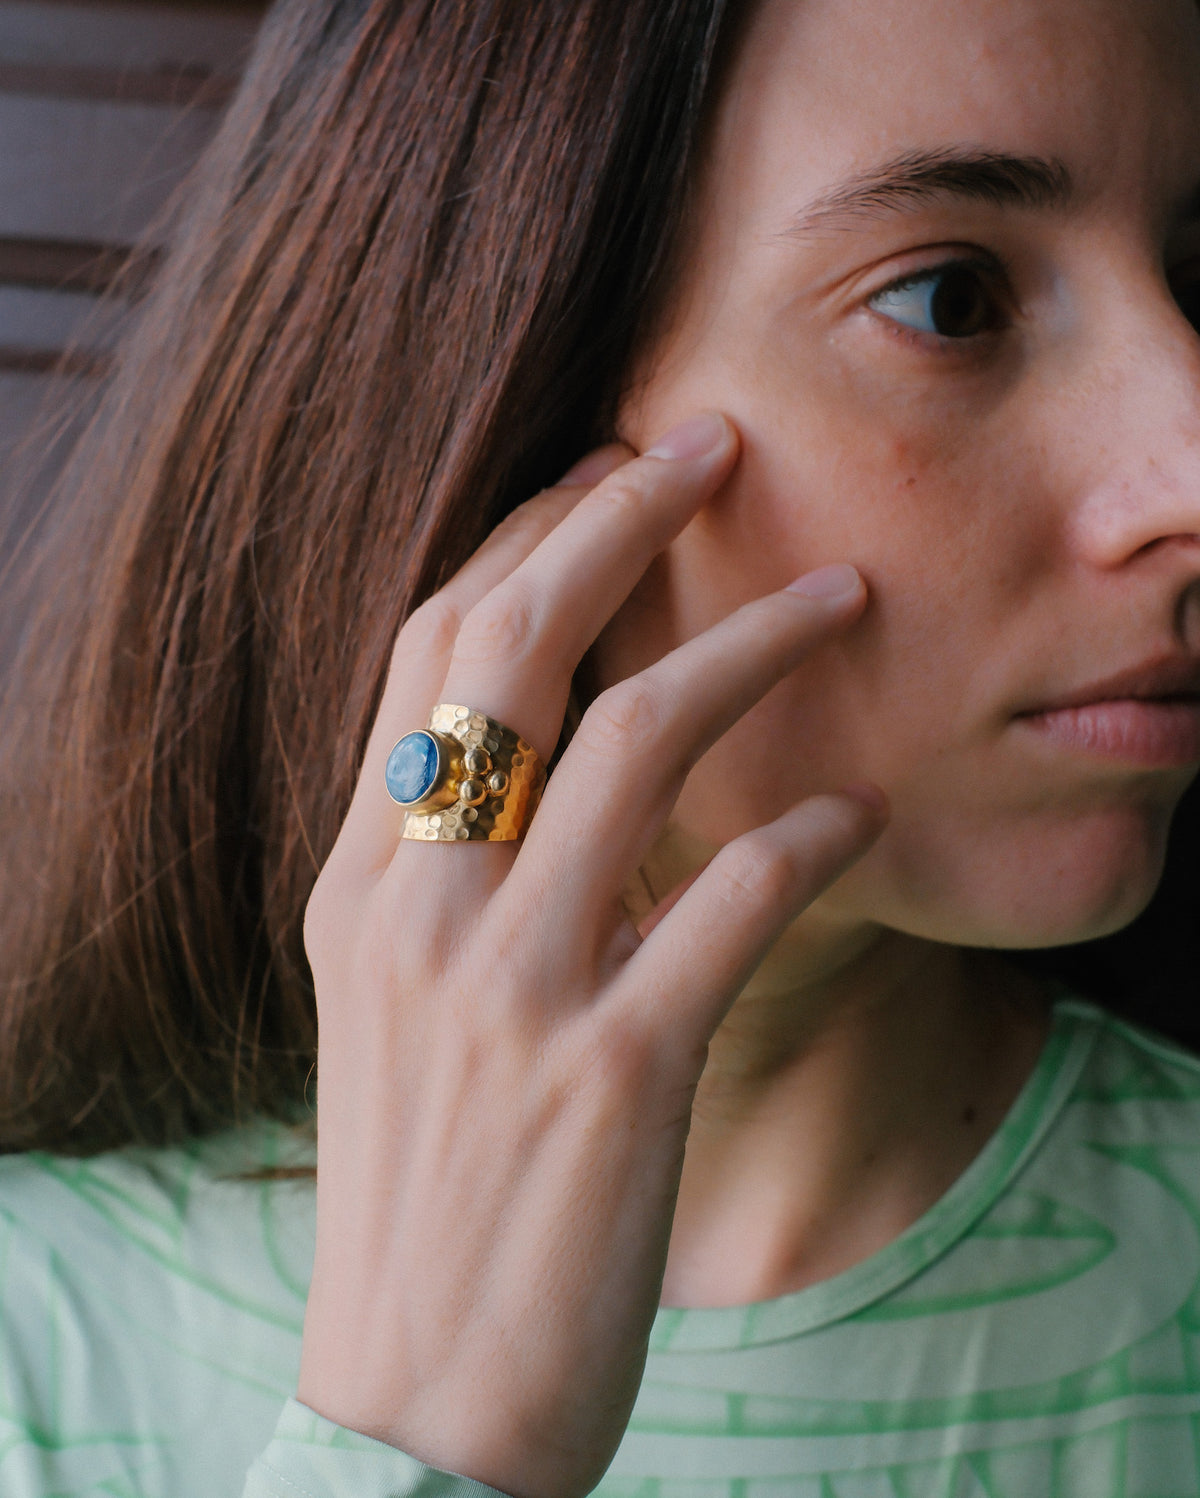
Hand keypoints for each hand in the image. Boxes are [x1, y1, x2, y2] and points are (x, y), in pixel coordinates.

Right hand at [298, 412, 886, 1497]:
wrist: (419, 1399)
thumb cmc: (424, 1188)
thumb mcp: (392, 1012)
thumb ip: (448, 880)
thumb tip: (548, 761)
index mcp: (359, 886)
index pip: (428, 650)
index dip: (522, 532)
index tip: (606, 465)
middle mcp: (419, 912)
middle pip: (513, 643)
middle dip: (617, 514)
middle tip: (714, 439)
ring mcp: (512, 989)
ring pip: (640, 740)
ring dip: (758, 646)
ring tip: (849, 598)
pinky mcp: (613, 1074)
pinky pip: (731, 899)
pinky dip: (807, 834)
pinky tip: (855, 813)